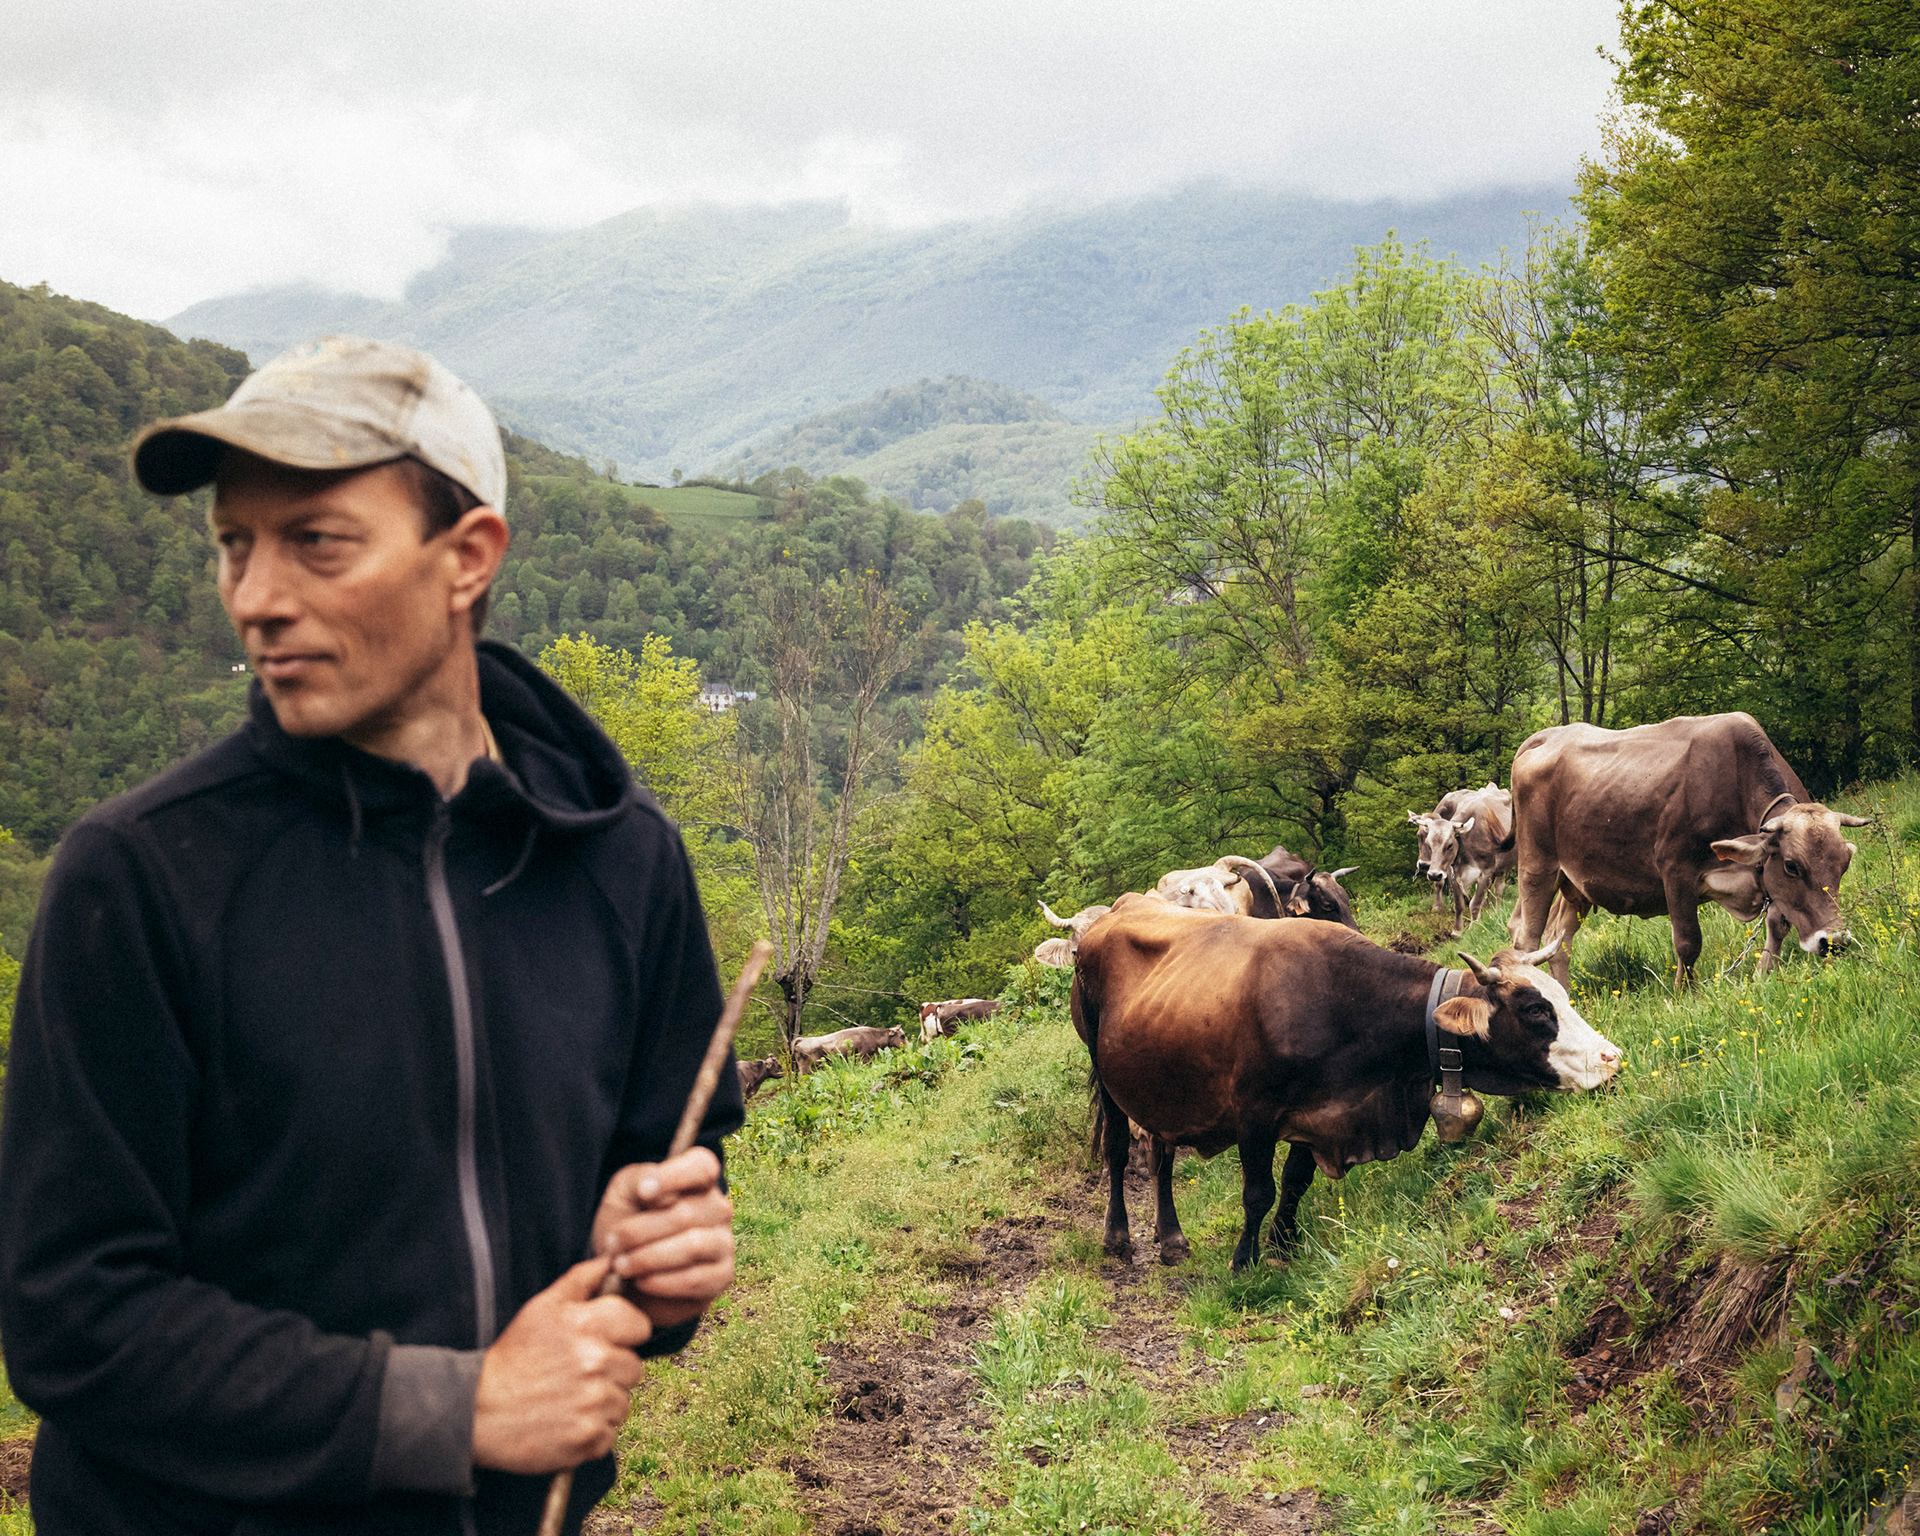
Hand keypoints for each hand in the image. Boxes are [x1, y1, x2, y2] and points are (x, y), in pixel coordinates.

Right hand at [471, 1255, 650, 1473]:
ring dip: (604, 1402)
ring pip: (624, 1401)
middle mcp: (596, 1363)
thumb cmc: (513, 1357)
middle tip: (578, 1374)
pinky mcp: (591, 1439)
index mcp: (588, 1325)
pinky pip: (611, 1432)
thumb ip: (582, 1280)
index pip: (641, 1327)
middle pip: (635, 1367)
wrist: (477, 1412)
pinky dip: (593, 1430)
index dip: (623, 1334)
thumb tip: (612, 1261)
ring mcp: (595, 1403)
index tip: (603, 1342)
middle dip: (613, 1370)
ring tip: (568, 1398)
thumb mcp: (542, 1308)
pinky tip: (566, 1421)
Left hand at [591, 1147, 734, 1330]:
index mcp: (699, 1178)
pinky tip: (641, 1281)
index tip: (642, 1191)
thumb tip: (656, 1191)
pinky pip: (696, 1279)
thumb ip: (641, 1179)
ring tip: (621, 1265)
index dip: (674, 1177)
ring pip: (692, 1246)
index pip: (702, 1166)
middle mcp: (718, 1208)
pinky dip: (662, 1282)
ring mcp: (724, 1242)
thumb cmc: (626, 1221)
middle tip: (612, 1243)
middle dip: (641, 1231)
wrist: (626, 1268)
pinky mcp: (722, 1276)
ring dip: (649, 1257)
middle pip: (685, 1214)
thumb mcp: (624, 1191)